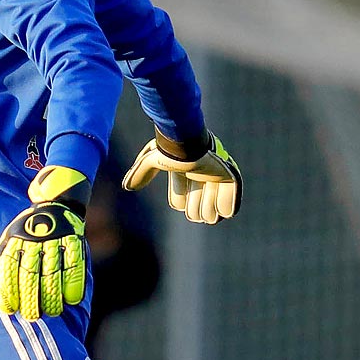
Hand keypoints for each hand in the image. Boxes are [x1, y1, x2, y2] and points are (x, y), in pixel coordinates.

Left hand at [0, 168, 87, 320]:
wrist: (56, 201)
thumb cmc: (28, 230)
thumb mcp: (9, 243)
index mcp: (15, 239)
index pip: (8, 269)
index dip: (7, 291)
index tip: (8, 309)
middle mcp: (33, 239)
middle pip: (30, 274)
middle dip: (30, 298)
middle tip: (31, 315)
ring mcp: (55, 239)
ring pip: (52, 273)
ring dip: (52, 296)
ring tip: (51, 311)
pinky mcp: (74, 240)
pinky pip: (75, 265)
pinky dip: (74, 284)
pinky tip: (71, 300)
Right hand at [122, 130, 241, 223]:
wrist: (191, 143)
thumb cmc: (171, 150)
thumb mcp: (151, 160)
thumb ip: (142, 173)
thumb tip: (127, 187)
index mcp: (184, 176)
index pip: (178, 204)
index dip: (179, 197)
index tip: (183, 177)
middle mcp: (200, 181)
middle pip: (194, 214)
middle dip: (194, 204)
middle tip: (197, 182)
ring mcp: (218, 182)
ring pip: (209, 215)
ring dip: (207, 205)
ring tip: (209, 185)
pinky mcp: (232, 181)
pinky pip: (228, 210)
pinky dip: (222, 207)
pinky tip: (219, 193)